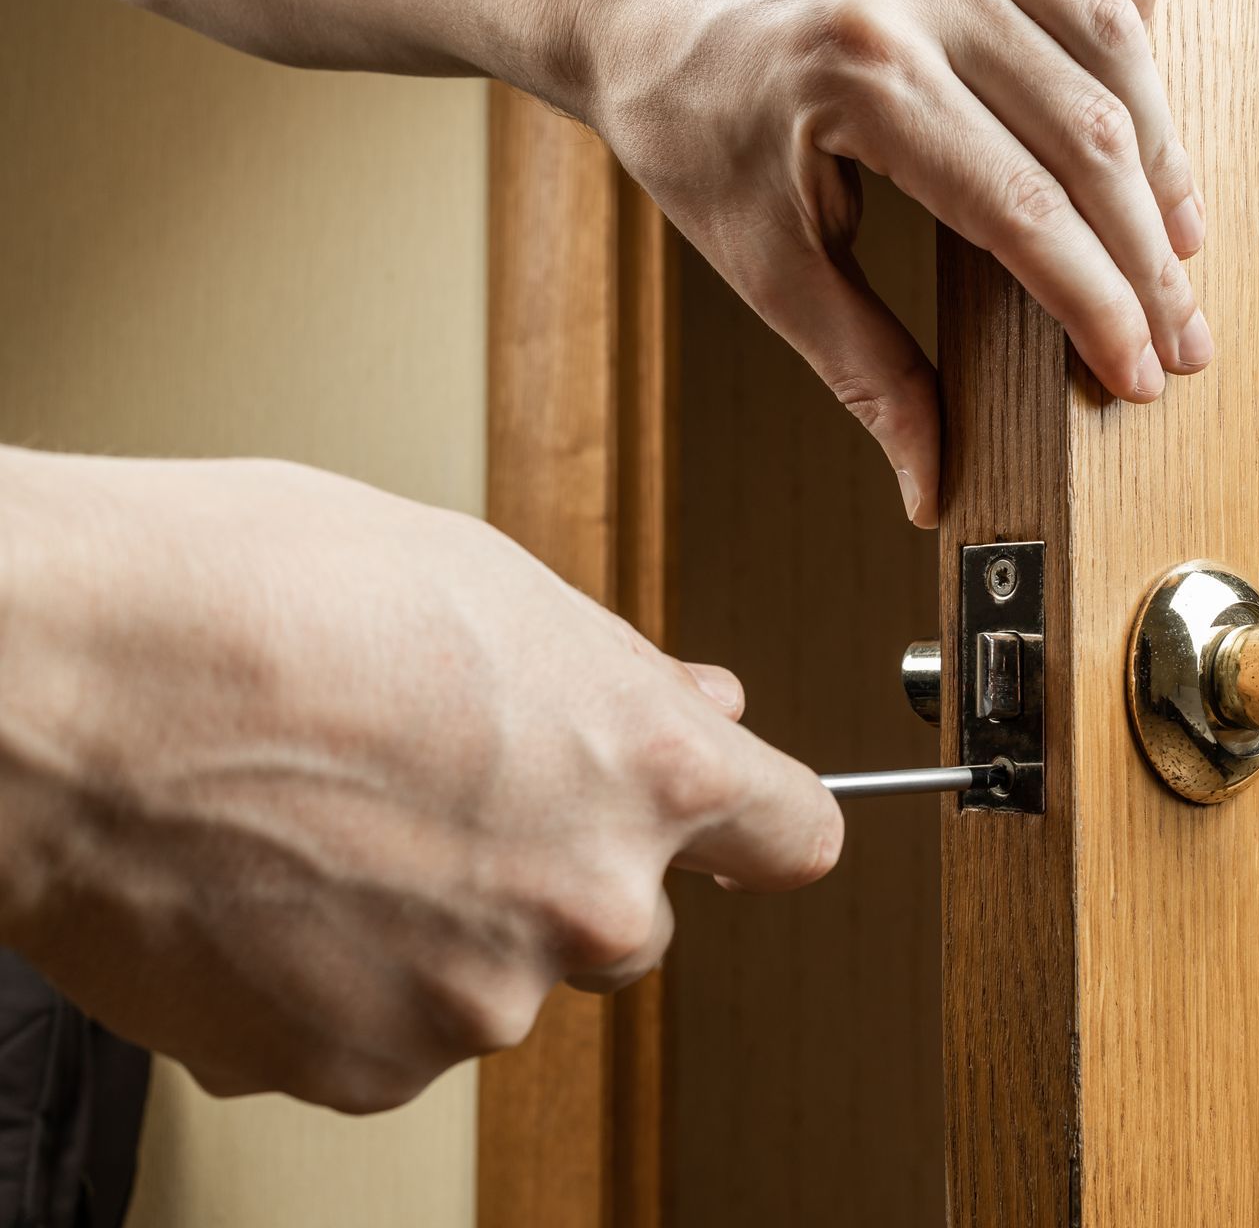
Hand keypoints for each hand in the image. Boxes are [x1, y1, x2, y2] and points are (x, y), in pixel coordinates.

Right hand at [0, 447, 840, 1113]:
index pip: (792, 834)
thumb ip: (617, 677)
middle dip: (565, 866)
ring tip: (331, 822)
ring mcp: (472, 1003)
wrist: (63, 687)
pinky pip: (393, 1029)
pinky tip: (284, 889)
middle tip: (447, 790)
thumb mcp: (488, 583)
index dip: (755, 821)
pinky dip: (353, 980)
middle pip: (629, 918)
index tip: (738, 825)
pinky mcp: (361, 1068)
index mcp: (644, 773)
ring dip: (448, 925)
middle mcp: (584, 905)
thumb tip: (694, 704)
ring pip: (502, 978)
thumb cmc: (257, 599)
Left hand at [552, 0, 1211, 525]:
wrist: (638, 9)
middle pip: (1090, 133)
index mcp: (864, 77)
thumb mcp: (764, 264)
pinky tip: (1150, 110)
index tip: (1138, 371)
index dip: (1100, 303)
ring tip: (1181, 249)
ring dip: (1163, 156)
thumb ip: (864, 371)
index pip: (1028, 209)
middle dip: (1150, 255)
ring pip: (1113, 42)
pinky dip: (1138, 31)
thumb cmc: (690, 128)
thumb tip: (929, 479)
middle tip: (1180, 337)